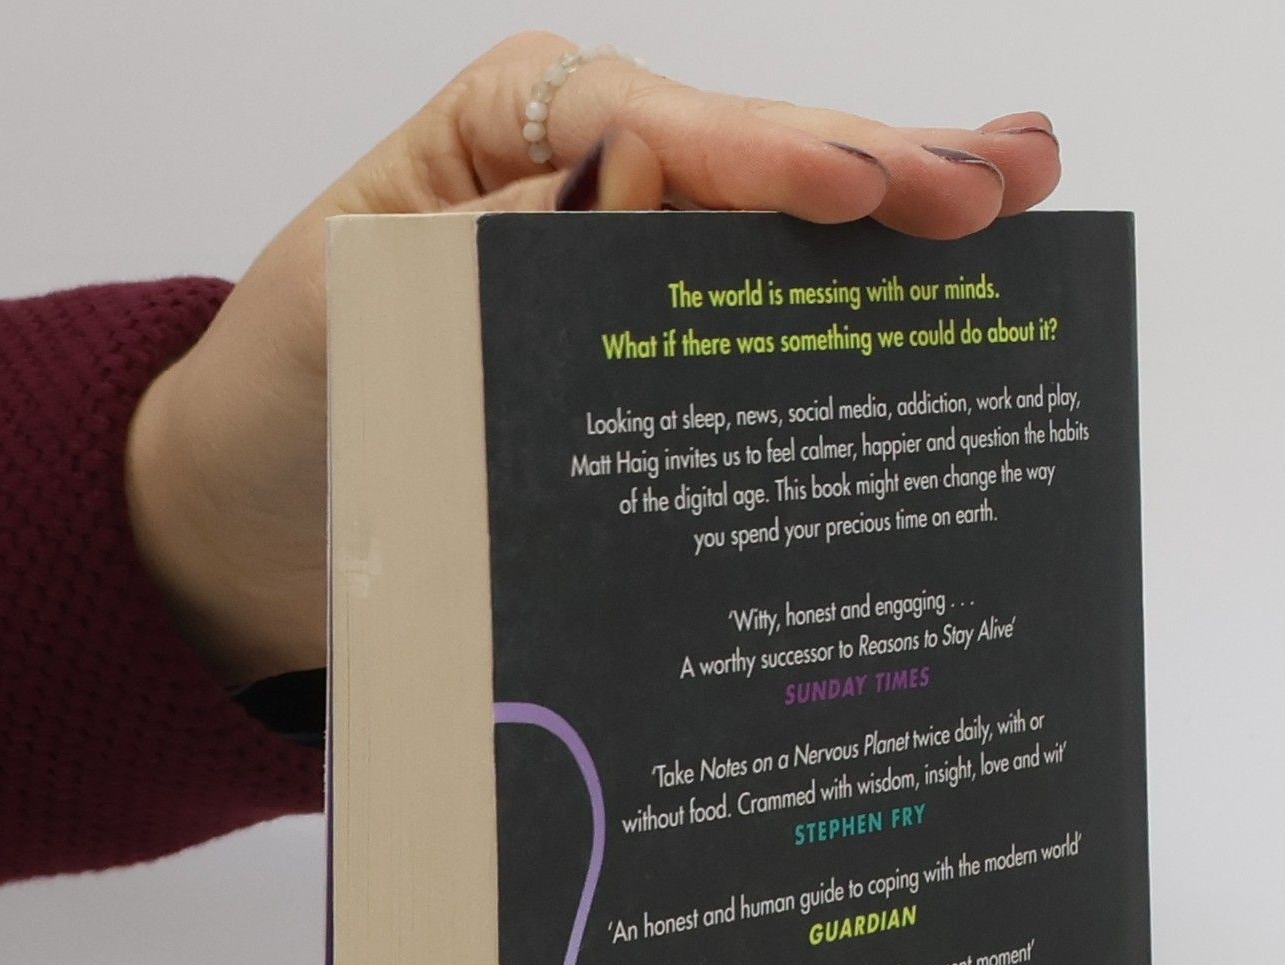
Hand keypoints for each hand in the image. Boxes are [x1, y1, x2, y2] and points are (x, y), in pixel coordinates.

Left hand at [125, 33, 1061, 683]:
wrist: (264, 512)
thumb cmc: (293, 396)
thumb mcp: (358, 310)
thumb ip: (482, 248)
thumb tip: (622, 188)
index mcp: (512, 135)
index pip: (661, 132)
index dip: (765, 160)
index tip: (855, 190)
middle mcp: (590, 173)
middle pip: (755, 158)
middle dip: (882, 165)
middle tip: (1008, 177)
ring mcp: (633, 254)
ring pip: (780, 225)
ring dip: (900, 208)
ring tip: (1019, 186)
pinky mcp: (653, 335)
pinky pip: (759, 306)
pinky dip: (851, 296)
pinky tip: (943, 278)